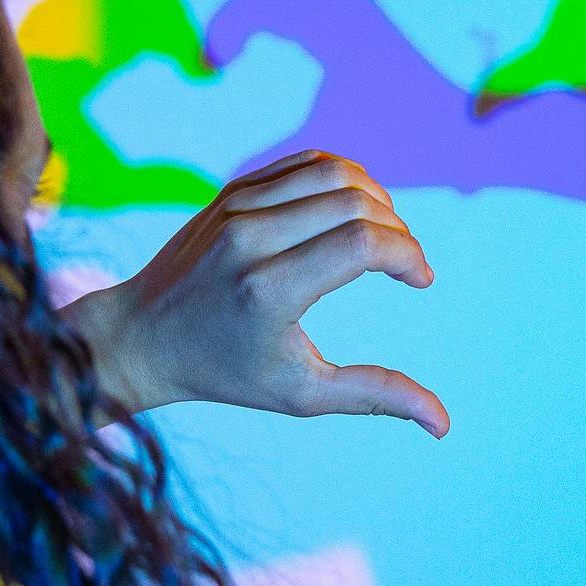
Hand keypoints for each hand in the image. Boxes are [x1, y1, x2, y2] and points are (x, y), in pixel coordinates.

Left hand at [60, 150, 448, 435]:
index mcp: (268, 291)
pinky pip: (308, 163)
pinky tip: (355, 212)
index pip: (363, 244)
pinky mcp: (233, 189)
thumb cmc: (225, 373)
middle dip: (400, 231)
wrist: (140, 336)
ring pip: (336, 172)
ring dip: (378, 199)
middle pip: (358, 203)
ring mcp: (238, 206)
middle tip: (405, 265)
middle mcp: (251, 238)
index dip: (408, 256)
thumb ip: (374, 397)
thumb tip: (444, 423)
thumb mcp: (301, 395)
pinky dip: (346, 180)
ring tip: (384, 236)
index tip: (421, 281)